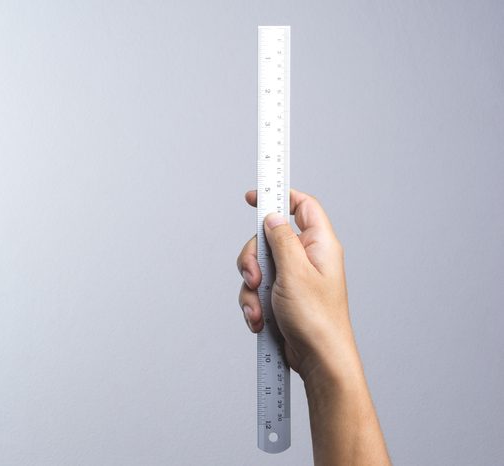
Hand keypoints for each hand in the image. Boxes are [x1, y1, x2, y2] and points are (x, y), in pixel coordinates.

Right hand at [236, 188, 358, 382]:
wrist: (318, 359)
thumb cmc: (316, 319)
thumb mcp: (294, 272)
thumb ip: (281, 239)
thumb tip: (272, 217)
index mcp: (319, 245)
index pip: (301, 206)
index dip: (278, 196)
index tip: (253, 197)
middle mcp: (306, 258)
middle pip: (268, 238)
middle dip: (253, 258)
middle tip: (255, 276)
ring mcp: (293, 278)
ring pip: (258, 266)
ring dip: (251, 288)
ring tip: (259, 308)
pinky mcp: (281, 296)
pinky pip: (257, 289)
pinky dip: (253, 303)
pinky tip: (260, 320)